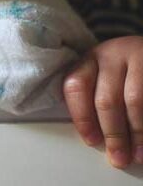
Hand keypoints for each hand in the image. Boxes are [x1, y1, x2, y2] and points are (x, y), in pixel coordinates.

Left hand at [63, 35, 142, 168]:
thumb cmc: (123, 70)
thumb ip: (94, 96)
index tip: (91, 141)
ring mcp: (137, 58)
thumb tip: (94, 138)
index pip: (76, 86)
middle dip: (112, 133)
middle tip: (118, 158)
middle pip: (106, 99)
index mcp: (90, 58)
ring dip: (136, 134)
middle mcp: (112, 54)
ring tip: (137, 155)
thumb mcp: (104, 73)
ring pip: (134, 102)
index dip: (82, 117)